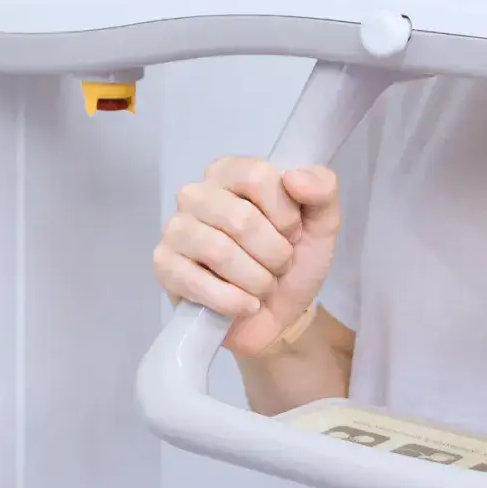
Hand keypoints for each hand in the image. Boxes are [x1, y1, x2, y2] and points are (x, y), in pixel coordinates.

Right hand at [154, 158, 339, 357]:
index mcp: (232, 171)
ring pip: (220, 251)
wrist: (278, 315)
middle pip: (241, 218)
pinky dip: (232, 301)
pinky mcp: (164, 266)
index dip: (285, 214)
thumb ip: (322, 189)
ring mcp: (176, 229)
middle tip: (279, 266)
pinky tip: (246, 305)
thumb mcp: (322, 222)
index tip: (292, 234)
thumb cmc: (294, 258)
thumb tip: (294, 176)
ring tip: (263, 286)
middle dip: (274, 253)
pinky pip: (196, 282)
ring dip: (256, 279)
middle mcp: (197, 193)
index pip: (259, 177)